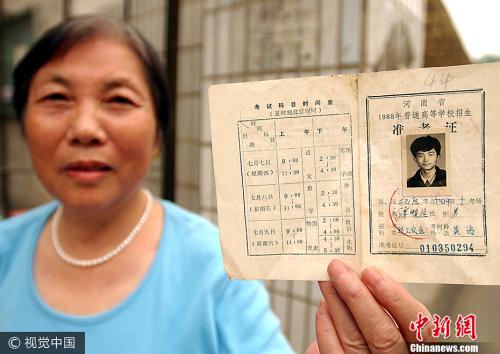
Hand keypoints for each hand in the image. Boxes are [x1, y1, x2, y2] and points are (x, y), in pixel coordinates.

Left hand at [310, 260, 432, 353]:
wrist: (364, 350)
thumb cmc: (380, 332)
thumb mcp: (395, 318)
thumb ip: (388, 303)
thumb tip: (364, 273)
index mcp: (419, 347)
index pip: (419, 326)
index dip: (396, 298)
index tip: (371, 272)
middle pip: (383, 335)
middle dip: (357, 297)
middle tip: (339, 269)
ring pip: (355, 340)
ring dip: (337, 304)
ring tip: (327, 280)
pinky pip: (334, 352)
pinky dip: (326, 328)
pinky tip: (324, 307)